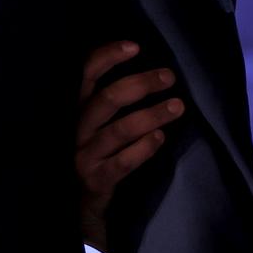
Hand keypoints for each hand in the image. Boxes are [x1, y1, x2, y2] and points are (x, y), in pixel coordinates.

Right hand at [73, 42, 181, 251]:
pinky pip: (123, 162)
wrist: (79, 206)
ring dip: (152, 114)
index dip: (107, 57)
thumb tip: (147, 70)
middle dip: (141, 84)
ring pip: (120, 130)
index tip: (135, 47)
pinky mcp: (97, 180)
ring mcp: (84, 156)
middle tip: (169, 77)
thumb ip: (109, 100)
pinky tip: (161, 137)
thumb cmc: (95, 153)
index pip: (84, 75)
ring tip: (178, 106)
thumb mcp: (93, 124)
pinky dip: (144, 148)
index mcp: (75, 110)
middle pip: (107, 100)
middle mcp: (75, 130)